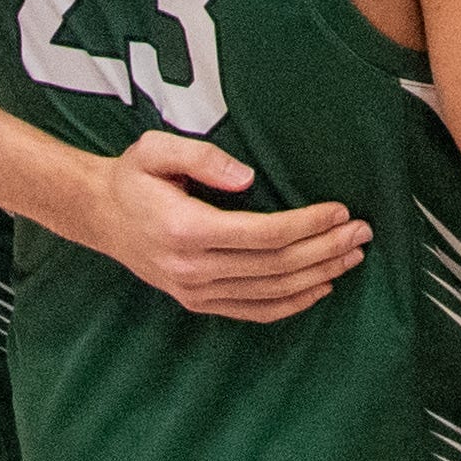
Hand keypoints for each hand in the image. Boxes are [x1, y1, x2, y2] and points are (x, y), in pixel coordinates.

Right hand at [76, 130, 372, 322]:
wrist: (98, 214)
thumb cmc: (133, 177)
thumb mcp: (155, 149)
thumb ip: (202, 158)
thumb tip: (247, 178)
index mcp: (186, 230)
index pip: (263, 234)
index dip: (307, 224)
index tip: (340, 210)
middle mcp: (192, 269)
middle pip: (275, 266)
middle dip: (325, 249)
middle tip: (362, 232)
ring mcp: (195, 292)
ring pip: (270, 293)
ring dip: (317, 277)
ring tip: (352, 257)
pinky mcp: (197, 302)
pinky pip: (252, 311)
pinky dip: (290, 305)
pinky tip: (319, 289)